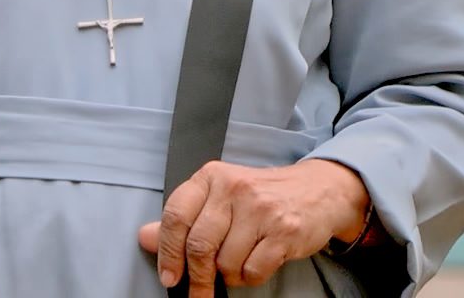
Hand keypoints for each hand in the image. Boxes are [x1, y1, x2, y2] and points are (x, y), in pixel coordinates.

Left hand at [138, 158, 367, 294]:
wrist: (318, 190)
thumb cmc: (262, 195)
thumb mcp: (219, 198)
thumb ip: (183, 218)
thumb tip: (145, 237)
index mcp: (212, 177)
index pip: (176, 215)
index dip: (167, 251)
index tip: (169, 276)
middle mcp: (234, 188)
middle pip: (200, 245)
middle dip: (197, 277)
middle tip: (198, 293)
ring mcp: (261, 208)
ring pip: (226, 263)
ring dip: (229, 275)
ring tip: (240, 260)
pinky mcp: (284, 230)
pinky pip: (253, 271)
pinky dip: (251, 276)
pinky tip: (258, 260)